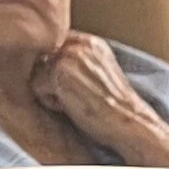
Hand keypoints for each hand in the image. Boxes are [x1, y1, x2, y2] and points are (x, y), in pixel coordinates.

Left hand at [32, 33, 168, 164]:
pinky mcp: (59, 71)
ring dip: (51, 92)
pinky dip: (51, 102)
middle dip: (53, 81)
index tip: (81, 89)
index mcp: (91, 42)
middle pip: (40, 61)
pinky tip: (74, 107)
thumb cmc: (114, 111)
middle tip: (80, 96)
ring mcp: (69, 55)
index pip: (53, 50)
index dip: (58, 73)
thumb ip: (77, 62)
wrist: (131, 125)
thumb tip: (44, 63)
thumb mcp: (98, 75)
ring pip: (36, 74)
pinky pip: (37, 88)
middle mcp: (79, 42)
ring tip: (77, 101)